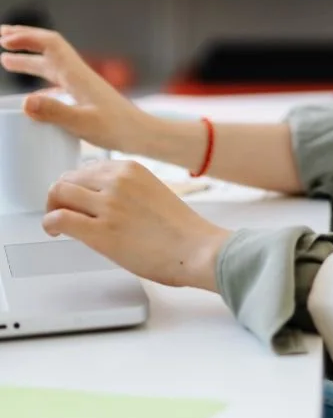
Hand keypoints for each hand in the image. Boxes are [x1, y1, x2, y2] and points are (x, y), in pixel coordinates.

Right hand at [0, 25, 147, 153]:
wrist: (141, 134)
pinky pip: (57, 82)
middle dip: (23, 41)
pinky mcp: (84, 98)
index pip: (50, 44)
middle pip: (48, 49)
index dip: (26, 38)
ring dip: (28, 60)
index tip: (4, 40)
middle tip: (1, 37)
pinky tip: (32, 94)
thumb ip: (55, 112)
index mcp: (77, 75)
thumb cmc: (117, 128)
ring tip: (5, 60)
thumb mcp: (83, 122)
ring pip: (50, 65)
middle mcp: (78, 75)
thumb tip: (27, 101)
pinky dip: (40, 80)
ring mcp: (81, 86)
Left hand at [43, 159, 230, 289]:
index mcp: (131, 169)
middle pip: (68, 178)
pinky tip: (56, 233)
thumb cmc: (181, 230)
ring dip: (52, 208)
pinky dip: (50, 224)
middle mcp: (117, 181)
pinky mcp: (101, 232)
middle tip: (62, 211)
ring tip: (58, 223)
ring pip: (58, 193)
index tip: (76, 199)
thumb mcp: (152, 192)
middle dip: (60, 196)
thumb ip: (126, 190)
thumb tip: (100, 201)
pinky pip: (59, 218)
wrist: (196, 249)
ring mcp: (108, 205)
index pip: (87, 168)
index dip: (77, 185)